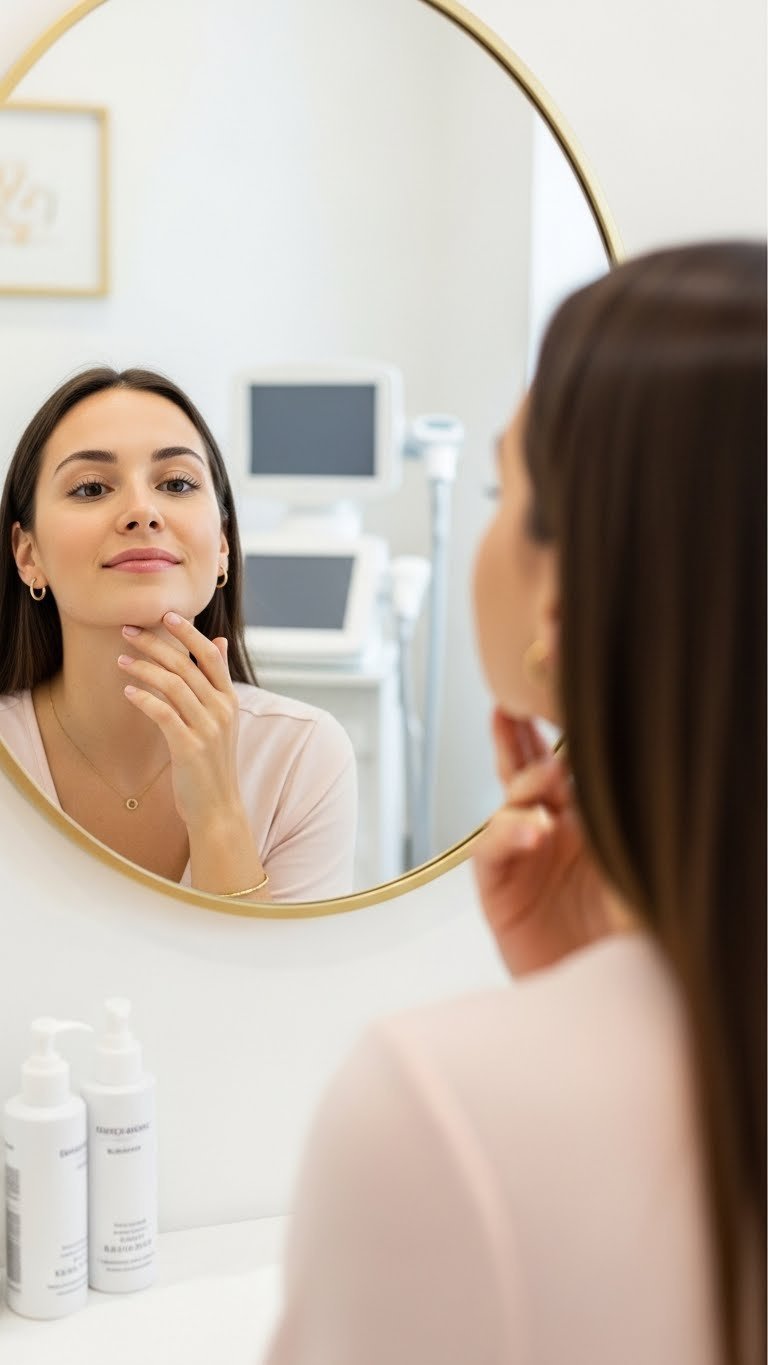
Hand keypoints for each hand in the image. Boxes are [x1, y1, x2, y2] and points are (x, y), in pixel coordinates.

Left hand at [118, 612, 242, 832]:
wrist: (217, 807)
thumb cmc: (211, 762)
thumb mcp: (221, 718)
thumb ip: (216, 681)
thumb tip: (219, 641)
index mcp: (229, 700)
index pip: (211, 655)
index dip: (189, 632)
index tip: (166, 614)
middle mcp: (222, 710)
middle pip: (187, 665)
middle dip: (155, 644)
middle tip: (128, 631)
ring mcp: (207, 729)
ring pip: (173, 685)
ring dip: (143, 668)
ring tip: (120, 660)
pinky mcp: (189, 748)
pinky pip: (163, 714)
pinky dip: (144, 698)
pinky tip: (128, 691)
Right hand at [473, 709, 622, 976]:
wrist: (614, 1005)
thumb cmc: (638, 937)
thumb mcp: (640, 857)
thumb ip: (620, 805)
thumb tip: (596, 756)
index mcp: (597, 818)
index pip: (573, 760)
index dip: (557, 724)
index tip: (549, 684)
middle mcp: (560, 831)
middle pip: (532, 768)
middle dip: (521, 734)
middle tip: (515, 705)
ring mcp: (527, 857)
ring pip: (510, 798)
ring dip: (524, 781)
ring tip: (546, 780)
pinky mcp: (499, 889)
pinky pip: (491, 845)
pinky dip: (508, 832)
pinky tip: (533, 831)